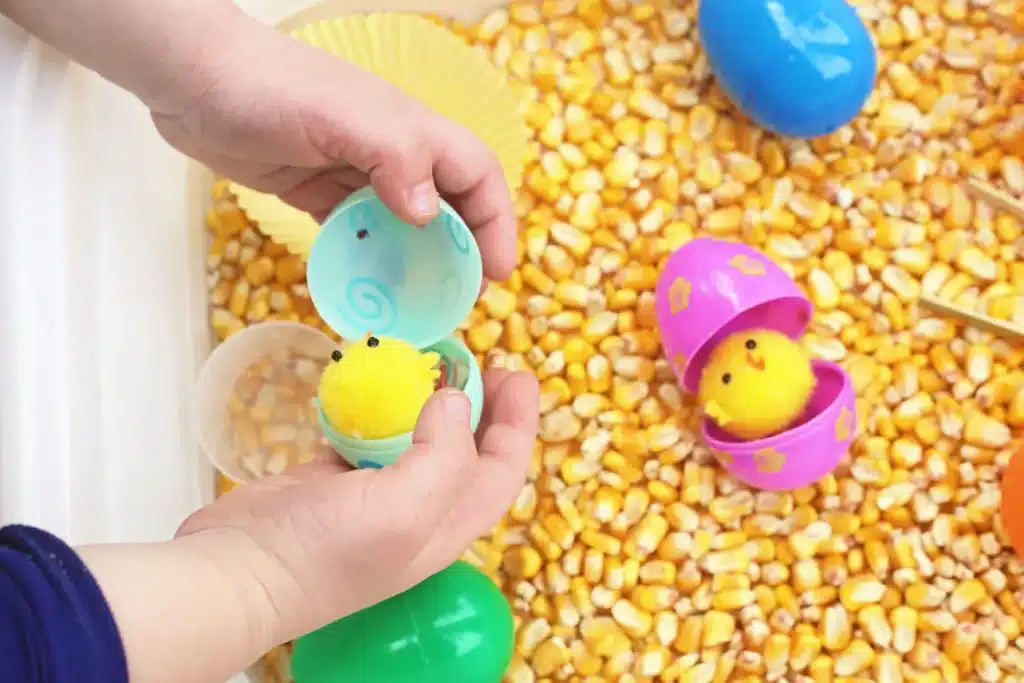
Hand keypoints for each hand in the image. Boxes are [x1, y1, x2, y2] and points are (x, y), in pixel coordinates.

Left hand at [152, 10, 517, 280]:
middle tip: (458, 299)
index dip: (497, 223)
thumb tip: (430, 217)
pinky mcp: (317, 192)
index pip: (478, 176)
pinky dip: (368, 258)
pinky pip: (357, 231)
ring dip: (416, 262)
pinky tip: (367, 286)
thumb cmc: (273, 88)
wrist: (194, 79)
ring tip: (417, 304)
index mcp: (412, 130)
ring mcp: (354, 173)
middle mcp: (392, 153)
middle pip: (448, 205)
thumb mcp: (342, 118)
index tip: (498, 274)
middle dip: (462, 252)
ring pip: (403, 225)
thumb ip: (396, 159)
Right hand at [175, 370, 538, 645]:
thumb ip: (443, 455)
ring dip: (427, 400)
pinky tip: (370, 382)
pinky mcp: (330, 479)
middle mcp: (418, 511)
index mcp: (446, 524)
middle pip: (466, 452)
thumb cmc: (325, 552)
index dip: (518, 424)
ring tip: (426, 361)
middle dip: (480, 406)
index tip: (516, 372)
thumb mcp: (404, 509)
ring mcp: (372, 495)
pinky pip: (367, 435)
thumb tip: (454, 401)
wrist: (235, 574)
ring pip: (416, 439)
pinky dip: (375, 407)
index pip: (502, 472)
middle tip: (473, 358)